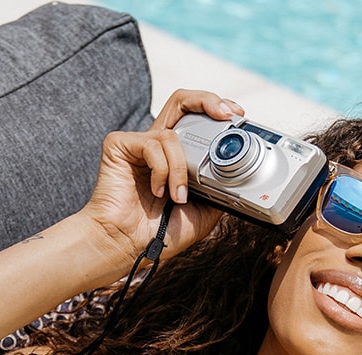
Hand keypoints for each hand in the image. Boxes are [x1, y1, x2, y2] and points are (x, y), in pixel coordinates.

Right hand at [81, 90, 245, 266]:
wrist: (130, 246)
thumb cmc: (161, 232)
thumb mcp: (205, 210)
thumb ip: (221, 189)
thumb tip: (242, 176)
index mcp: (177, 155)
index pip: (197, 118)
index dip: (217, 110)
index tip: (237, 116)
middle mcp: (158, 144)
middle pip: (182, 100)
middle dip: (208, 100)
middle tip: (227, 114)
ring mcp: (138, 144)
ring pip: (172, 136)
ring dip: (181, 170)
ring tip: (178, 197)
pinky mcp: (119, 146)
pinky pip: (152, 145)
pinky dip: (163, 171)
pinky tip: (158, 191)